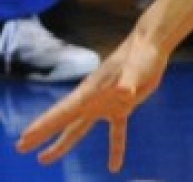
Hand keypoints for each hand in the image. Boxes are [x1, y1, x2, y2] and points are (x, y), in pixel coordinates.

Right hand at [16, 31, 168, 171]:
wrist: (152, 46)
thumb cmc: (140, 54)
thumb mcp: (134, 69)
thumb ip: (128, 82)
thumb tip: (124, 92)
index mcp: (90, 92)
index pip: (62, 112)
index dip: (44, 125)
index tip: (25, 137)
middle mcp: (93, 100)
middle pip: (64, 122)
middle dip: (42, 135)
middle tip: (21, 148)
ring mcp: (106, 104)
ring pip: (79, 129)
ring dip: (63, 144)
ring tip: (44, 159)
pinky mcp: (123, 107)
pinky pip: (116, 132)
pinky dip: (116, 148)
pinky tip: (114, 167)